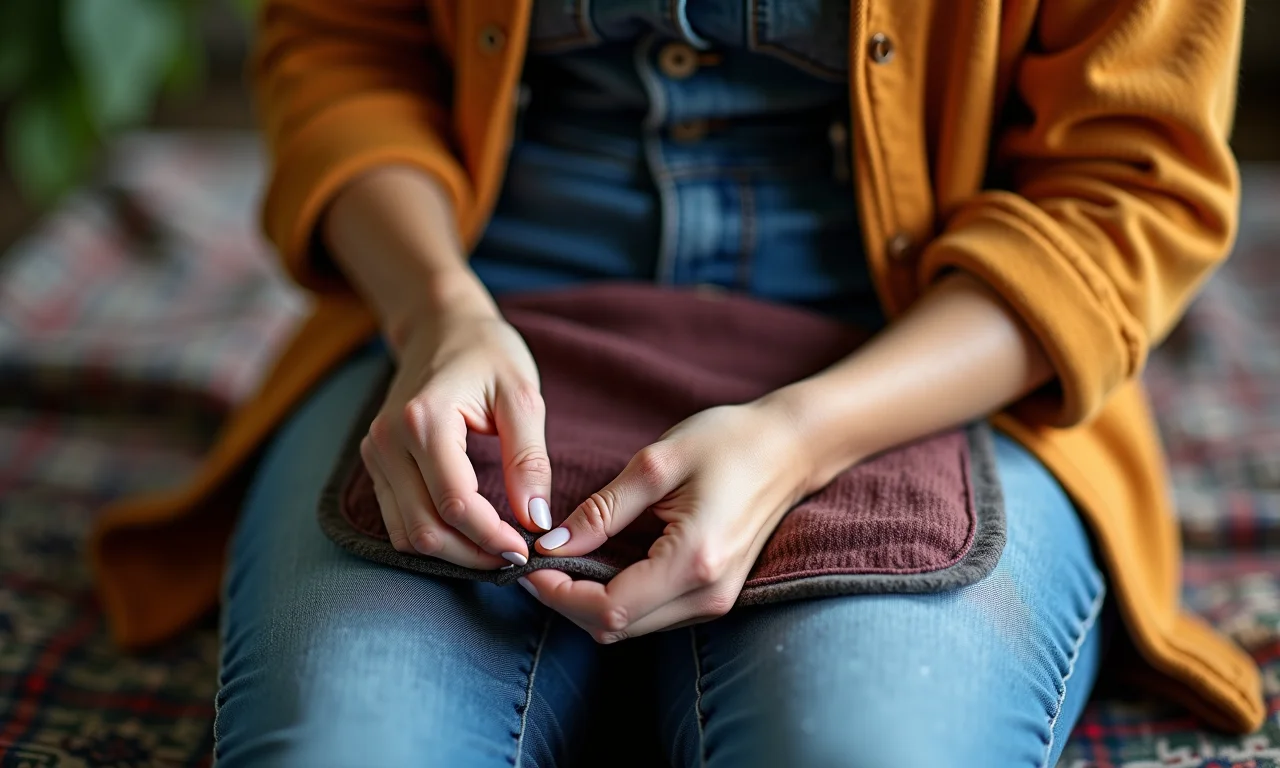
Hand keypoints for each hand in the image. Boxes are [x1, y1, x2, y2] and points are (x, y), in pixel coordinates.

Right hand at [360, 289, 553, 569]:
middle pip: (426, 528)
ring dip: (453, 554)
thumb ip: (528, 460)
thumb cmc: (488, 354)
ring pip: (407, 534)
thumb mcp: (522, 397)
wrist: (441, 326)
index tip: (528, 548)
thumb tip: (535, 520)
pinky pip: (398, 521)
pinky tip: (470, 537)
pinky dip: (434, 539)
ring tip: (497, 550)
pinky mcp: (376, 464)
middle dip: (474, 554)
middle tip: (516, 557)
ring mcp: (375, 454)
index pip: (455, 503)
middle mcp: (388, 441)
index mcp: (424, 420)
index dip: (492, 537)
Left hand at [519, 400, 816, 642]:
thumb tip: (549, 546)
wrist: (789, 448)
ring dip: (588, 603)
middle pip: (614, 628)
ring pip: (629, 628)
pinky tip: (597, 564)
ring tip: (561, 560)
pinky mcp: (714, 596)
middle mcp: (707, 594)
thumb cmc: (728, 442)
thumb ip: (601, 511)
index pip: (608, 608)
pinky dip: (614, 599)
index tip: (528, 563)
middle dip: (566, 602)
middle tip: (537, 560)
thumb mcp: (656, 464)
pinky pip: (650, 615)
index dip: (558, 595)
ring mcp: (714, 601)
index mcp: (694, 561)